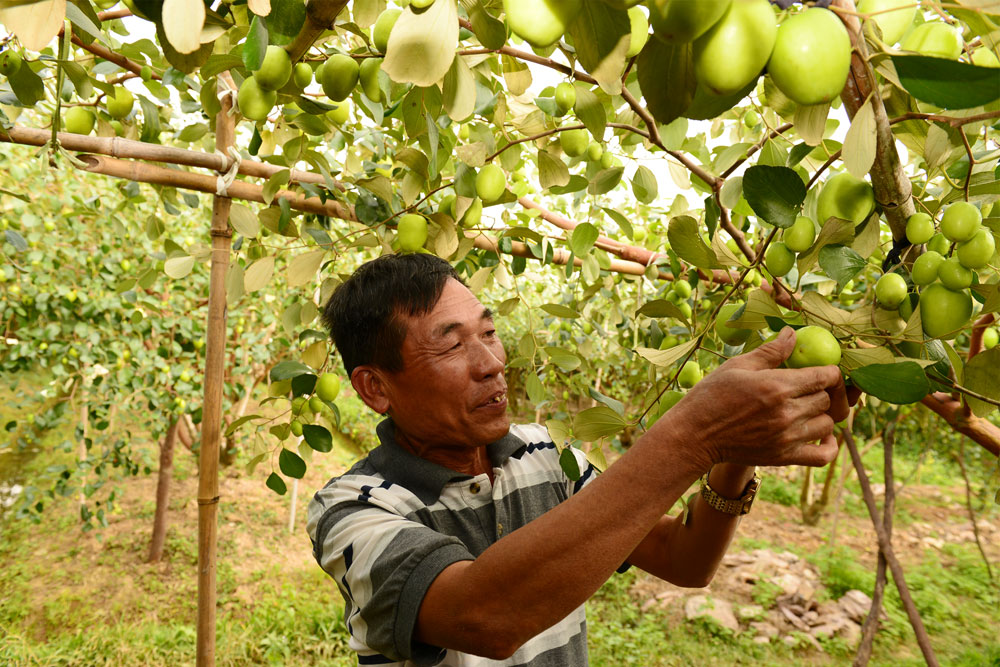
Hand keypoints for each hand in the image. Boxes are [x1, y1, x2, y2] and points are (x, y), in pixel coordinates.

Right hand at [656, 328, 844, 469]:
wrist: (694, 434)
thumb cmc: (712, 395)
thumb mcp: (737, 366)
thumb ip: (770, 351)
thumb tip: (793, 334)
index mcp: (777, 386)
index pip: (825, 376)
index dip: (829, 371)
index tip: (821, 370)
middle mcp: (786, 413)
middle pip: (826, 399)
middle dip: (821, 391)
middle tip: (808, 388)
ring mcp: (787, 438)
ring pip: (827, 424)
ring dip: (821, 415)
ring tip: (807, 409)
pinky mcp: (784, 457)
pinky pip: (823, 456)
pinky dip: (830, 446)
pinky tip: (822, 435)